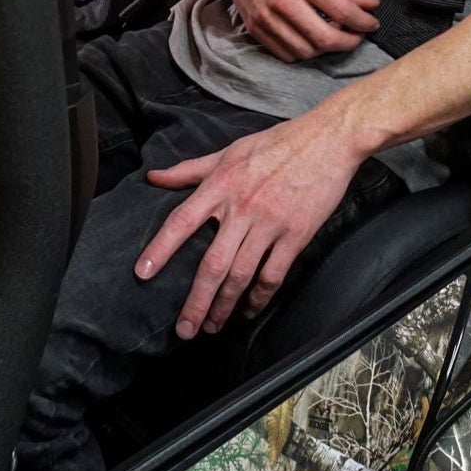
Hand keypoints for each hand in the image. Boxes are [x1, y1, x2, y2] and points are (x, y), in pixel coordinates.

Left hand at [140, 113, 366, 335]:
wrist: (328, 139)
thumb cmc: (277, 143)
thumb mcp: (229, 151)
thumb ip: (190, 169)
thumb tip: (153, 177)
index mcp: (221, 185)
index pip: (182, 220)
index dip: (160, 248)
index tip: (142, 273)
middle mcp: (242, 207)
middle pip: (212, 264)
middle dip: (196, 302)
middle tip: (184, 330)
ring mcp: (270, 223)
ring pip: (241, 275)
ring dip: (224, 306)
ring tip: (213, 326)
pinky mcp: (296, 235)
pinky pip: (273, 274)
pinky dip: (259, 298)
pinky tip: (249, 310)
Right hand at [211, 0, 378, 61]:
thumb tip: (368, 4)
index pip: (341, 11)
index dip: (363, 21)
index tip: (373, 22)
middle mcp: (281, 1)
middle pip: (325, 38)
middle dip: (350, 41)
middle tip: (358, 35)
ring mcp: (264, 16)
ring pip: (306, 51)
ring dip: (327, 49)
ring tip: (336, 36)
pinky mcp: (253, 26)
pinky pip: (284, 53)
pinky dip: (303, 52)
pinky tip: (312, 40)